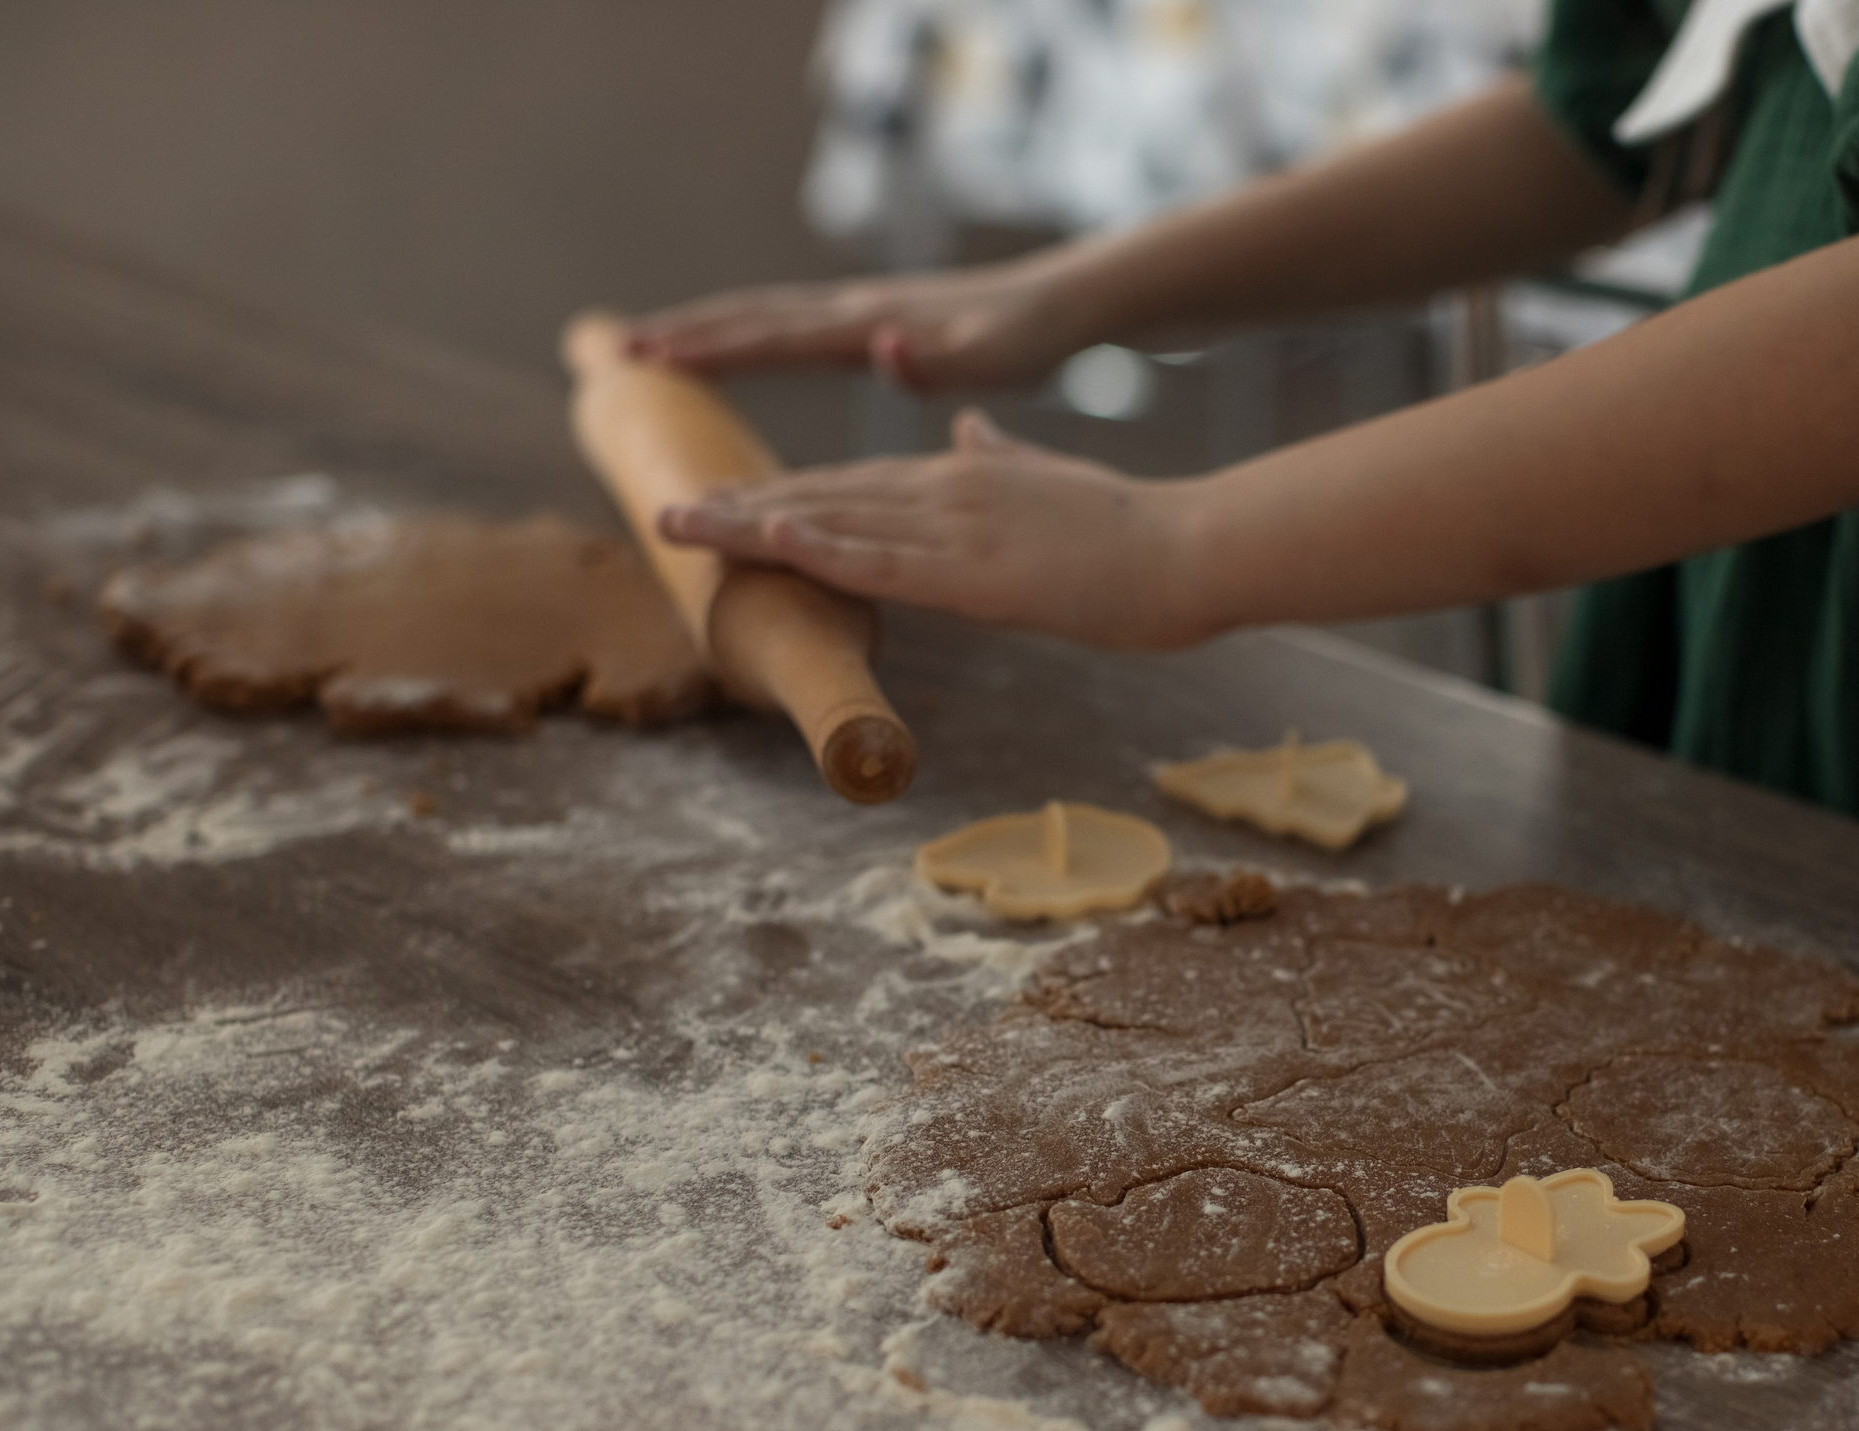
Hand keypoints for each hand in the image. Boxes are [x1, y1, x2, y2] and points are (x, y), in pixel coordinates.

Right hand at [623, 258, 1087, 392]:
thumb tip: (883, 346)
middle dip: (684, 333)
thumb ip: (938, 358)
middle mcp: (853, 311)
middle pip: (751, 315)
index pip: (773, 336)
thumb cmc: (1025, 340)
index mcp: (868, 325)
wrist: (1058, 304)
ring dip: (705, 328)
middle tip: (615, 349)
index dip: (709, 350)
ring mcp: (859, 312)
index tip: (649, 358)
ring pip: (765, 315)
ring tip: (649, 345)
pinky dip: (747, 332)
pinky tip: (732, 347)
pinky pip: (791, 327)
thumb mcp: (989, 357)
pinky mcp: (872, 322)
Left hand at [656, 410, 1214, 649]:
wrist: (1193, 547)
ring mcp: (960, 527)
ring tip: (681, 523)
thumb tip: (968, 430)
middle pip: (825, 496)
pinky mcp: (979, 572)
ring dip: (752, 524)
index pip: (853, 485)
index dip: (782, 492)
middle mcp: (947, 491)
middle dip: (741, 504)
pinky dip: (822, 549)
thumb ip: (1004, 456)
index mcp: (963, 478)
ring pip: (837, 522)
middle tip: (664, 510)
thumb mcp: (1056, 484)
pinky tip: (770, 539)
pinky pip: (885, 562)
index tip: (722, 498)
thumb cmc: (1135, 533)